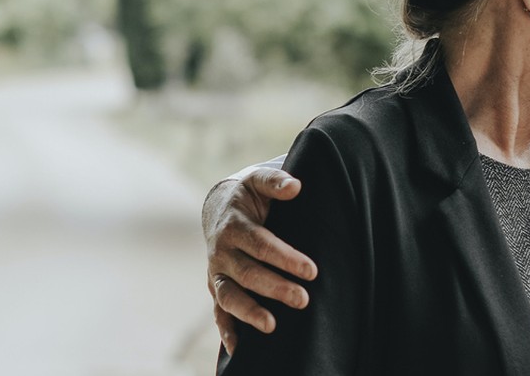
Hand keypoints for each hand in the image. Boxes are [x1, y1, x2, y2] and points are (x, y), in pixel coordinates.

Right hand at [202, 168, 316, 353]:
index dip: (285, 258)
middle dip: (275, 288)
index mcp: (234, 226)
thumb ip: (276, 182)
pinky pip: (218, 311)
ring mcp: (217, 272)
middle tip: (304, 299)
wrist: (219, 208)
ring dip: (249, 312)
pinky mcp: (217, 287)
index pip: (261, 244)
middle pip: (248, 273)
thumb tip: (296, 186)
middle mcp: (222, 251)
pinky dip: (226, 330)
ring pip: (230, 296)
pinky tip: (239, 348)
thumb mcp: (258, 181)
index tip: (312, 270)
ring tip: (273, 326)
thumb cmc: (248, 195)